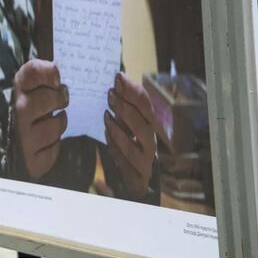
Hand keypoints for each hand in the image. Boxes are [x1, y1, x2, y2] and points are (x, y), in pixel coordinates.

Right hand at [14, 59, 68, 180]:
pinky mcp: (32, 160)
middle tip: (61, 100)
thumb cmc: (23, 114)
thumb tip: (59, 68)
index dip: (49, 72)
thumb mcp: (28, 93)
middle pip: (46, 99)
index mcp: (17, 90)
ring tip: (55, 119)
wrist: (6, 149)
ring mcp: (24, 137)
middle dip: (59, 99)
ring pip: (53, 126)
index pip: (32, 72)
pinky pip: (53, 150)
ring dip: (59, 123)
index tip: (57, 78)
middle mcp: (17, 113)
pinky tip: (46, 141)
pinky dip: (53, 145)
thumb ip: (42, 80)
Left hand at [105, 72, 157, 199]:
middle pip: (145, 125)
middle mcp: (150, 141)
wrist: (137, 180)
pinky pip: (126, 164)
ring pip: (136, 147)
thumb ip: (123, 105)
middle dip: (128, 109)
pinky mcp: (137, 176)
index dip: (133, 90)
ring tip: (106, 117)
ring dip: (120, 131)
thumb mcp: (126, 123)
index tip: (118, 77)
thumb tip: (117, 80)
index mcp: (149, 124)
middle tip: (110, 94)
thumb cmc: (130, 145)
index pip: (145, 104)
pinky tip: (106, 138)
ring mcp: (145, 160)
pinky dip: (116, 151)